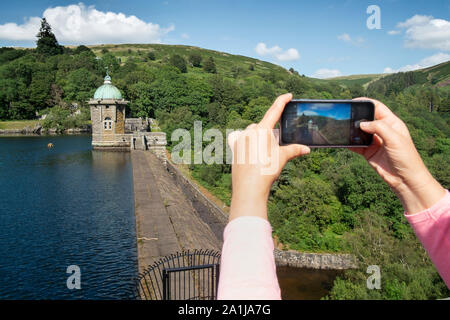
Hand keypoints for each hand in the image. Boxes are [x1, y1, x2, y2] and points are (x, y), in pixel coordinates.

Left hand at [227, 93, 309, 221]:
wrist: (249, 188)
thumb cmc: (266, 172)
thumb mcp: (282, 158)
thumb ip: (294, 150)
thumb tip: (307, 149)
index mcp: (262, 130)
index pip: (274, 111)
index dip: (282, 101)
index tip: (288, 95)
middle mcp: (249, 132)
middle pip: (263, 126)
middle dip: (270, 133)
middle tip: (275, 146)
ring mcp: (240, 139)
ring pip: (252, 132)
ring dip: (259, 138)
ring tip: (263, 154)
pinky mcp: (234, 147)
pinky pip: (240, 138)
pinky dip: (246, 141)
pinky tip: (248, 148)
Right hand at [351, 97, 445, 213]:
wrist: (405, 180)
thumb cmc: (406, 157)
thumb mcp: (394, 139)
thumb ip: (379, 128)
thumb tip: (361, 123)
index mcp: (392, 123)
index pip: (377, 108)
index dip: (366, 103)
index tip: (353, 102)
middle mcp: (383, 131)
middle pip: (366, 118)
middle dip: (356, 116)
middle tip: (344, 115)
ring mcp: (375, 141)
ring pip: (359, 132)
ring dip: (351, 130)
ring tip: (342, 128)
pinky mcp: (368, 152)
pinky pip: (356, 145)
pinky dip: (349, 143)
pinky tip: (343, 141)